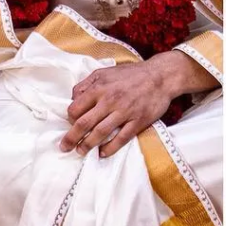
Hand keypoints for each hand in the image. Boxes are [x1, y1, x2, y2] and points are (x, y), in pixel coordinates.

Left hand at [61, 51, 212, 158]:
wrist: (160, 76)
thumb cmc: (130, 74)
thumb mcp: (103, 72)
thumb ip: (86, 84)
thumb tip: (72, 98)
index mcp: (99, 88)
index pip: (76, 108)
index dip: (70, 118)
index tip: (70, 124)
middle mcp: (109, 101)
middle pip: (84, 123)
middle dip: (72, 138)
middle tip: (65, 147)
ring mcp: (124, 112)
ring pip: (100, 132)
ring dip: (88, 145)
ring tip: (80, 152)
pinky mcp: (138, 121)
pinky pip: (122, 138)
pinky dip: (110, 147)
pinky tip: (102, 153)